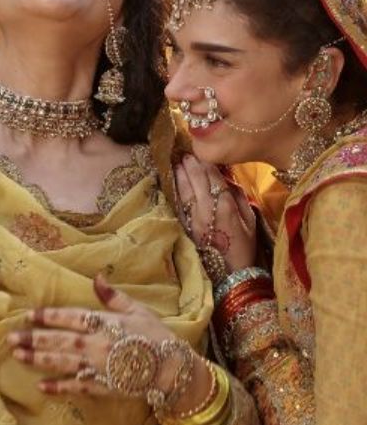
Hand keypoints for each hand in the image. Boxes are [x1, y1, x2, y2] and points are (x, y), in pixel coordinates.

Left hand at [9, 275, 211, 414]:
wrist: (173, 369)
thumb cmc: (156, 336)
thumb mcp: (137, 311)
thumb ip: (113, 297)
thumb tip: (96, 277)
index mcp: (104, 323)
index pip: (69, 317)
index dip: (48, 316)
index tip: (29, 315)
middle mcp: (96, 344)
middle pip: (58, 340)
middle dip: (33, 338)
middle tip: (10, 337)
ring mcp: (97, 366)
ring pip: (61, 362)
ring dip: (37, 359)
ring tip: (17, 355)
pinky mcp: (101, 386)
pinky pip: (75, 386)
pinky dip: (57, 387)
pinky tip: (41, 386)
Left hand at [172, 155, 255, 278]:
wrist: (230, 272)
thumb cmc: (245, 246)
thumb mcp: (250, 220)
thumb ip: (240, 198)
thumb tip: (229, 181)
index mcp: (225, 207)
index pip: (213, 179)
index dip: (206, 164)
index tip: (202, 152)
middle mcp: (206, 210)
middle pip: (196, 182)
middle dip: (190, 166)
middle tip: (185, 153)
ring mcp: (193, 219)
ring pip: (184, 192)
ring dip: (180, 176)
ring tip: (177, 163)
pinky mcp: (186, 227)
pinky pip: (180, 205)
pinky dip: (177, 192)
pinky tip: (175, 183)